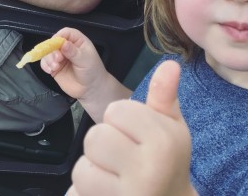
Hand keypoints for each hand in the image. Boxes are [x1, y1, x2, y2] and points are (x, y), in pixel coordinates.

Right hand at [39, 27, 107, 101]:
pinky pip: (45, 63)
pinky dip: (45, 65)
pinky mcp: (55, 67)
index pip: (66, 33)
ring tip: (55, 67)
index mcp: (78, 41)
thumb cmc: (92, 71)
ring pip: (48, 53)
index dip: (59, 36)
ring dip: (48, 59)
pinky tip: (50, 70)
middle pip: (54, 42)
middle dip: (52, 50)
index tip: (56, 44)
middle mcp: (67, 47)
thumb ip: (74, 52)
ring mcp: (60, 57)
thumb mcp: (85, 60)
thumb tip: (63, 44)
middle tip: (58, 59)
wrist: (91, 89)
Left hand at [69, 60, 195, 195]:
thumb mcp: (172, 128)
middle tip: (121, 156)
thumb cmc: (168, 162)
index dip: (120, 119)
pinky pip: (76, 195)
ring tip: (112, 175)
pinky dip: (84, 193)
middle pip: (95, 137)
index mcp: (162, 142)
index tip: (134, 134)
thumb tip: (170, 64)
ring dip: (92, 170)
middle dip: (103, 144)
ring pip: (82, 169)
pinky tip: (105, 192)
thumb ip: (164, 96)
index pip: (116, 111)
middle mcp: (147, 170)